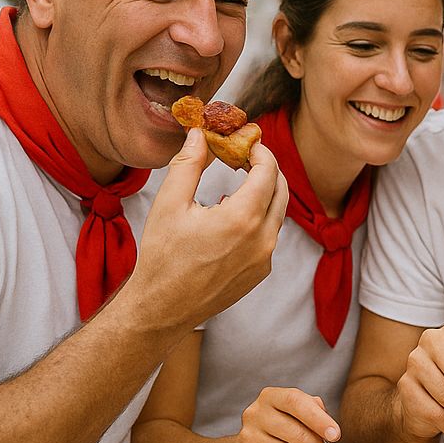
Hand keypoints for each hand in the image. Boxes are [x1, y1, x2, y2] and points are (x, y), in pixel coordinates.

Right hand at [124, 129, 288, 331]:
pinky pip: (269, 236)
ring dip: (264, 193)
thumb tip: (200, 134)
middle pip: (281, 190)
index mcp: (243, 218)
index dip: (260, 151)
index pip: (269, 171)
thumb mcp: (170, 203)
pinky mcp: (261, 272)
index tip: (247, 142)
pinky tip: (233, 216)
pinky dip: (259, 218)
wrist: (161, 308)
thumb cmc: (161, 257)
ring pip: (278, 214)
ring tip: (239, 181)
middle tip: (246, 157)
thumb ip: (188, 164)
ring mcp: (265, 258)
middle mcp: (263, 239)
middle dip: (267, 169)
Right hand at [231, 388, 340, 442]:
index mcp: (271, 397)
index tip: (336, 434)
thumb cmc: (280, 431)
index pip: (295, 401)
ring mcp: (248, 439)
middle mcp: (255, 415)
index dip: (319, 419)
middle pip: (295, 433)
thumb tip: (331, 430)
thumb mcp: (297, 415)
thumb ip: (315, 413)